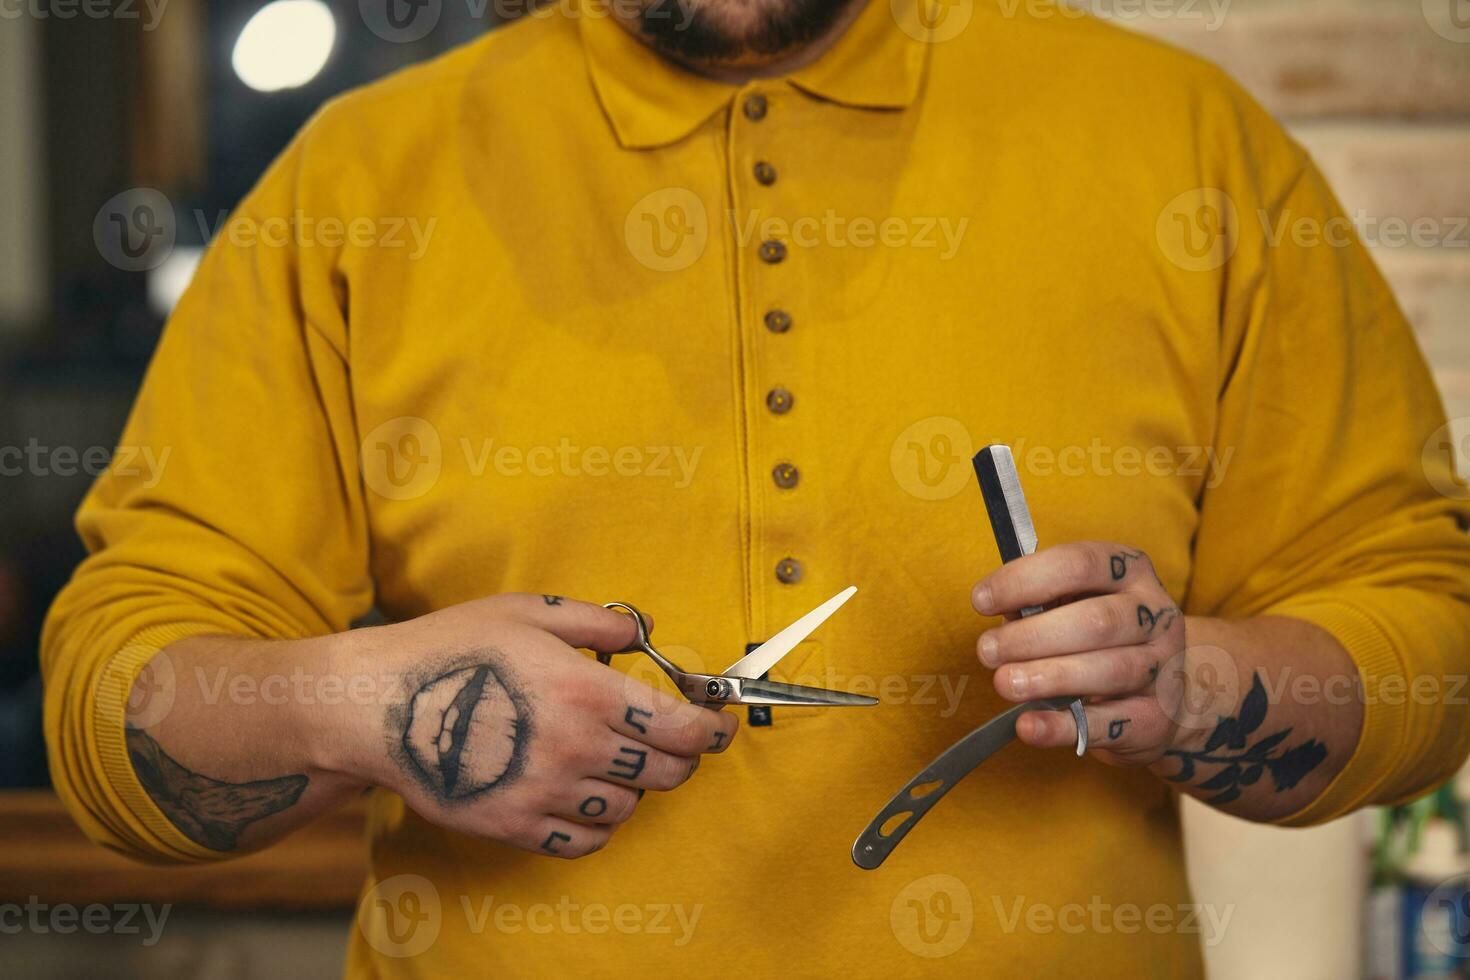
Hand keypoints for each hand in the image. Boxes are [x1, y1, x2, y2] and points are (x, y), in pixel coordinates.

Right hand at [324, 593, 737, 858]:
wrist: (376, 705)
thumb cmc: (449, 648)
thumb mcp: (526, 611)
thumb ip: (596, 621)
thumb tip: (642, 632)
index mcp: (587, 692)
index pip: (681, 728)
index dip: (713, 730)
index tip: (719, 726)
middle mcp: (576, 748)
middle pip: (666, 773)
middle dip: (680, 756)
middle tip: (671, 742)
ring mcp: (546, 793)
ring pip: (628, 809)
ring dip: (634, 787)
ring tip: (615, 764)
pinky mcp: (515, 825)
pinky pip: (584, 842)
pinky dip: (597, 825)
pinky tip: (585, 799)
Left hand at [971, 542, 1182, 765]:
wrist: (1173, 691)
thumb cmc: (1105, 637)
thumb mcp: (1079, 603)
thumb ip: (1041, 604)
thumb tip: (1000, 617)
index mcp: (1131, 572)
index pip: (1079, 564)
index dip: (1025, 580)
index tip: (981, 600)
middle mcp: (1155, 615)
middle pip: (1097, 621)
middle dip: (1033, 636)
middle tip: (987, 650)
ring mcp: (1163, 668)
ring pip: (1109, 670)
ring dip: (1049, 676)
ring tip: (1005, 683)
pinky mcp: (1156, 719)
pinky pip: (1108, 724)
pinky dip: (1063, 726)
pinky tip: (1028, 726)